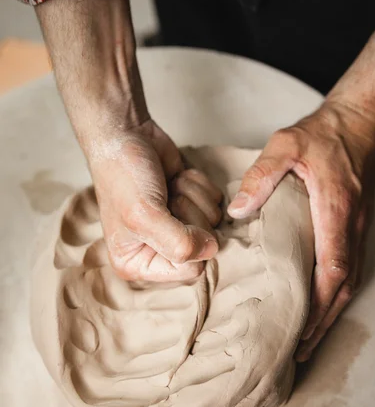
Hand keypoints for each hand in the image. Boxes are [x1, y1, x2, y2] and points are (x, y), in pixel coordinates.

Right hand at [88, 119, 221, 281]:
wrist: (126, 134)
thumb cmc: (124, 175)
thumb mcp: (144, 215)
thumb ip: (179, 243)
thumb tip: (213, 249)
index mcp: (138, 264)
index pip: (190, 272)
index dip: (190, 243)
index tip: (169, 218)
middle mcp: (159, 251)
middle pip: (206, 247)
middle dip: (190, 215)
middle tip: (164, 198)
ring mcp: (178, 227)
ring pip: (214, 222)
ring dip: (193, 197)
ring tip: (166, 187)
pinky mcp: (192, 204)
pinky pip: (217, 202)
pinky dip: (199, 185)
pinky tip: (175, 178)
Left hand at [228, 100, 374, 360]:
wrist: (358, 122)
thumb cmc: (322, 135)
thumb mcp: (285, 145)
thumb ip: (260, 176)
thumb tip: (236, 211)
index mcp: (334, 210)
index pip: (332, 266)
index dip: (318, 302)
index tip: (300, 328)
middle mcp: (350, 226)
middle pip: (343, 285)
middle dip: (323, 320)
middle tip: (299, 349)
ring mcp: (357, 228)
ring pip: (349, 281)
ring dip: (330, 312)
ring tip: (308, 339)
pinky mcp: (355, 226)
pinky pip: (350, 268)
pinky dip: (335, 293)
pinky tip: (320, 305)